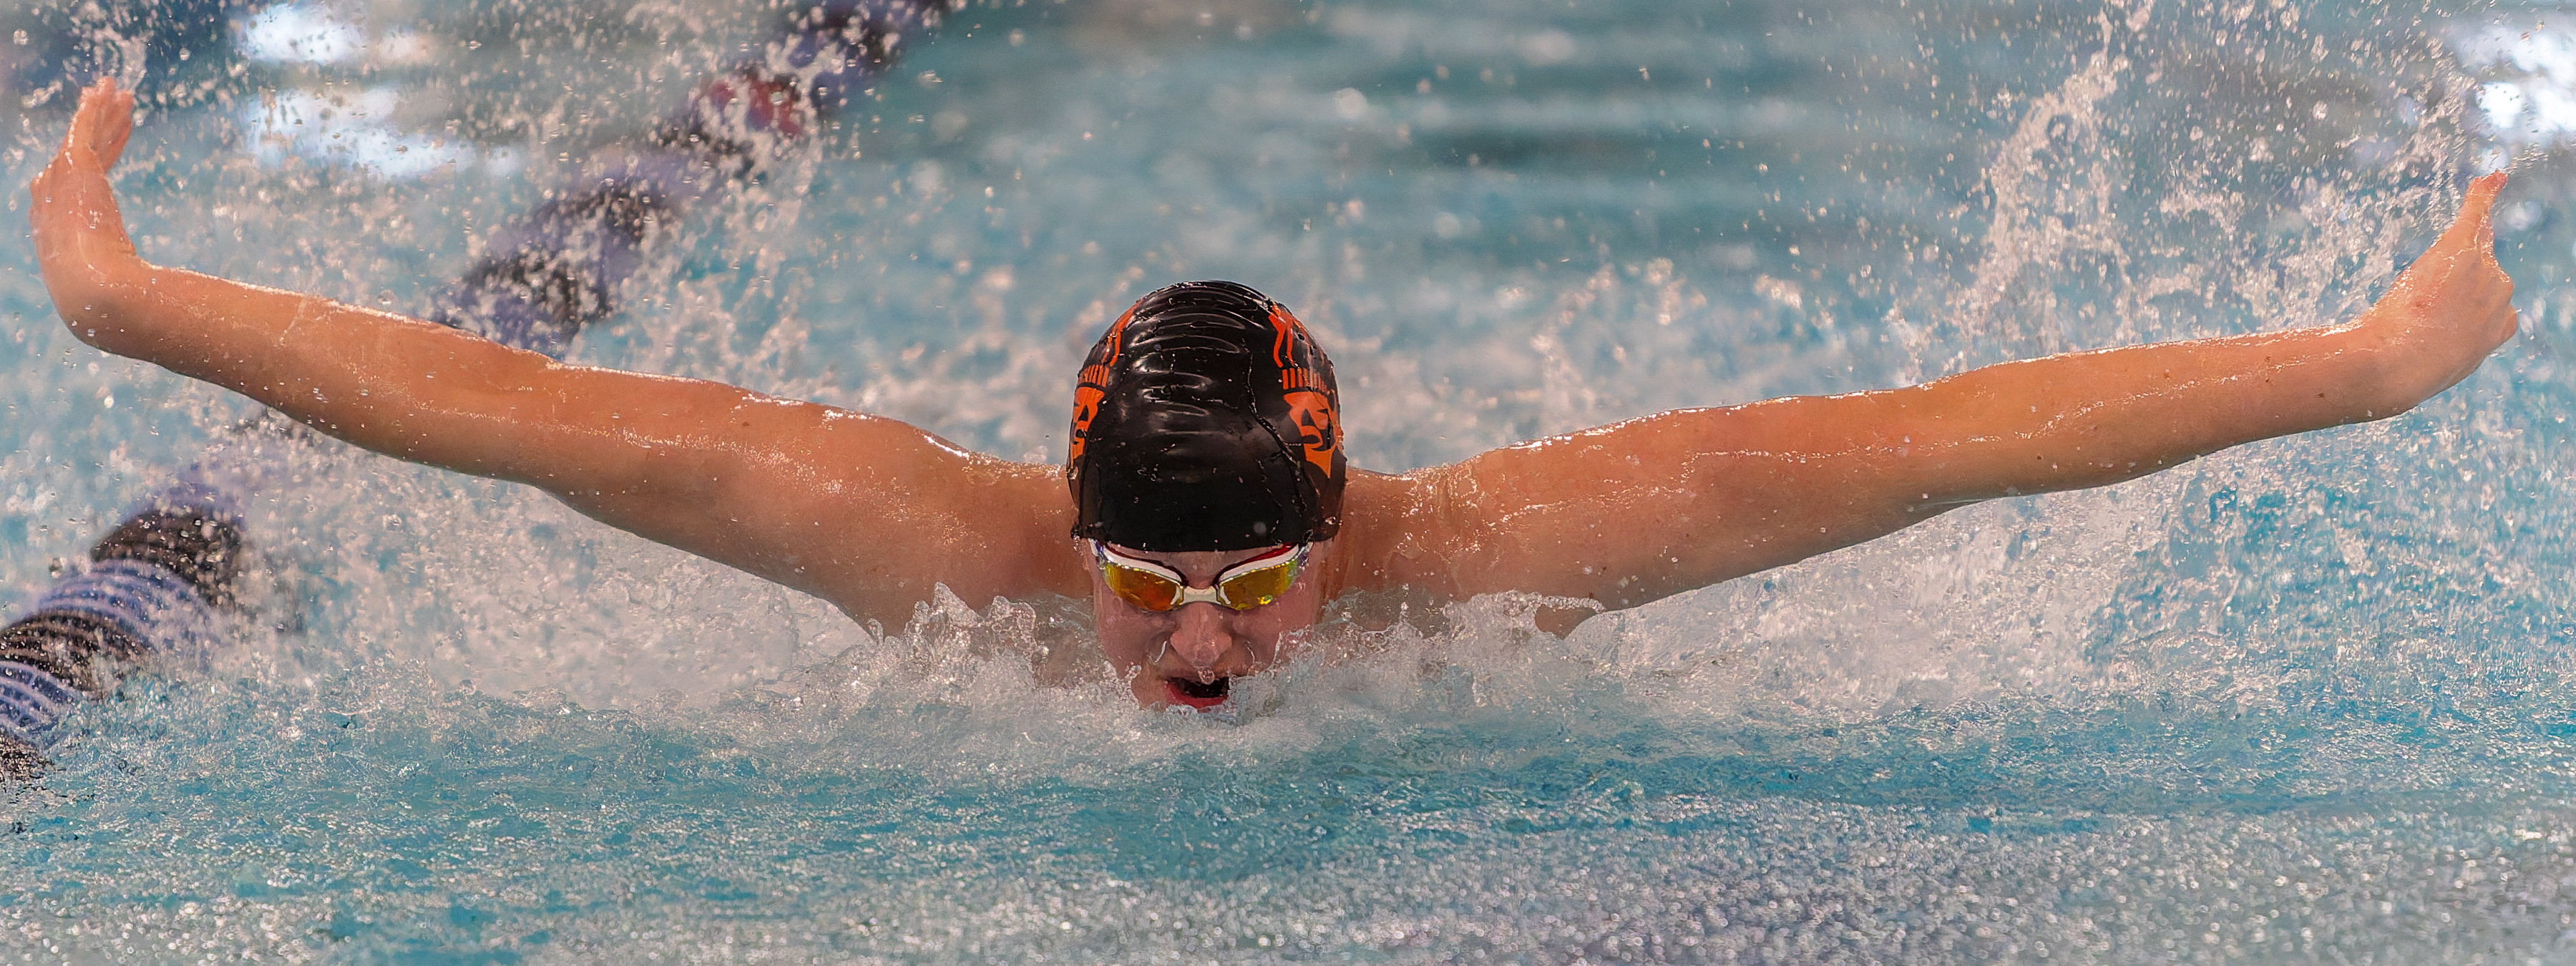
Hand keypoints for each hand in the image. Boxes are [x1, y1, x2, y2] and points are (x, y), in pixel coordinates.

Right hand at [28, 78, 142, 340]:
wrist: (99, 296)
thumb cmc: (117, 308)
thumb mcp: (128, 299)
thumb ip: (147, 294)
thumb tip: (184, 310)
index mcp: (59, 233)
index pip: (76, 190)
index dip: (93, 167)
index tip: (109, 150)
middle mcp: (52, 204)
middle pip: (77, 156)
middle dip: (94, 130)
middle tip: (110, 106)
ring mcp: (60, 184)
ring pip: (83, 138)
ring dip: (98, 112)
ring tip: (114, 89)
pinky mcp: (74, 168)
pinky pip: (84, 128)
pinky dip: (92, 109)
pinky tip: (105, 90)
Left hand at [2356, 172, 2517, 412]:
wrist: (2396, 365)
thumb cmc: (2406, 371)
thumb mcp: (2434, 365)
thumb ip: (2443, 350)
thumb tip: (2423, 361)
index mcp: (2502, 325)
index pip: (2489, 301)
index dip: (2459, 303)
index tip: (2440, 314)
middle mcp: (2502, 292)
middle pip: (2471, 272)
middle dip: (2445, 283)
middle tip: (2416, 311)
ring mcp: (2485, 269)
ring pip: (2463, 251)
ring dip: (2439, 265)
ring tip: (2417, 296)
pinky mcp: (2462, 249)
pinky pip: (2476, 212)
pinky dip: (2483, 194)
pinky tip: (2490, 178)